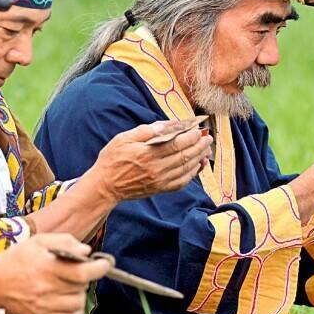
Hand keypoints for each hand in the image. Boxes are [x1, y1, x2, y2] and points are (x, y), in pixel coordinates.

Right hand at [0, 234, 111, 313]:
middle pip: (82, 286)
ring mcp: (45, 306)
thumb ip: (65, 241)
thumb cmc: (17, 258)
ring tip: (70, 284)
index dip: (100, 268)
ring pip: (79, 302)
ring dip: (80, 292)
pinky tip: (69, 298)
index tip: (105, 263)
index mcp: (48, 268)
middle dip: (85, 275)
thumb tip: (86, 252)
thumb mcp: (39, 241)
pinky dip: (76, 308)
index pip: (83, 272)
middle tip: (77, 269)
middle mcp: (47, 289)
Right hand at [91, 121, 212, 201]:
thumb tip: (166, 125)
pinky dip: (192, 174)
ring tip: (206, 149)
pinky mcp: (160, 189)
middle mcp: (156, 168)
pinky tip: (197, 166)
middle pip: (184, 156)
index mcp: (148, 154)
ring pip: (186, 168)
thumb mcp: (124, 139)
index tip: (198, 130)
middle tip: (207, 137)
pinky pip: (181, 182)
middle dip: (199, 146)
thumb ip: (146, 131)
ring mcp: (159, 180)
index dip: (190, 137)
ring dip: (198, 158)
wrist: (105, 186)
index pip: (176, 144)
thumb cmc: (112, 159)